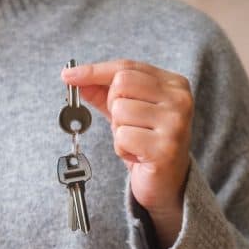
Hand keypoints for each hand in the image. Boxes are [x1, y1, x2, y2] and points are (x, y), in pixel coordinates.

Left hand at [61, 59, 192, 216]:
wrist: (167, 182)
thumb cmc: (147, 142)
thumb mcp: (126, 112)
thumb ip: (103, 92)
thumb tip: (76, 78)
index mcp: (174, 84)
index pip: (126, 67)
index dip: (94, 71)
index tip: (68, 75)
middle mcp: (180, 99)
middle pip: (121, 84)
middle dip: (112, 105)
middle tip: (127, 124)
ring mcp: (175, 123)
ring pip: (120, 111)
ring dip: (118, 130)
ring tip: (136, 141)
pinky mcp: (165, 147)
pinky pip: (122, 137)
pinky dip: (122, 148)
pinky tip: (138, 154)